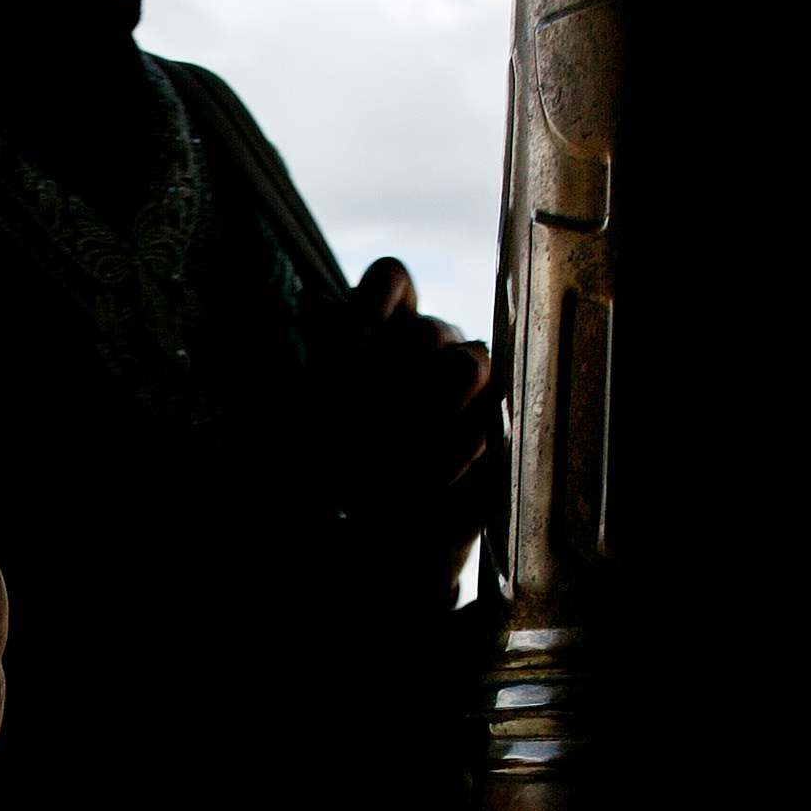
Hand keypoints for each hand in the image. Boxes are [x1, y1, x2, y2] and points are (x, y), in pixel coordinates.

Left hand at [335, 255, 496, 554]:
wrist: (382, 532)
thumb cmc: (346, 461)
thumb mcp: (322, 409)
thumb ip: (326, 352)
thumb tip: (312, 298)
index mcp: (391, 323)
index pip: (391, 279)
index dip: (366, 312)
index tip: (338, 366)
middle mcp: (436, 341)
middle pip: (426, 332)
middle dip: (386, 388)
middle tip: (353, 438)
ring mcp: (474, 381)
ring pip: (467, 365)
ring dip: (423, 416)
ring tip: (389, 465)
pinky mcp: (498, 425)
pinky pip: (488, 422)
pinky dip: (447, 457)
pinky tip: (416, 488)